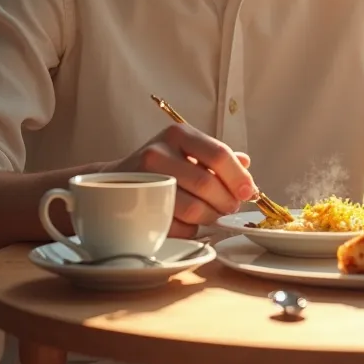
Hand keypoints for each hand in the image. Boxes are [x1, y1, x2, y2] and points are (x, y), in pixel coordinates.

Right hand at [111, 123, 256, 237]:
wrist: (115, 181)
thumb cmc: (160, 166)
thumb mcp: (187, 150)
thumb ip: (216, 156)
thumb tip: (245, 163)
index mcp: (178, 134)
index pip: (218, 154)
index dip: (238, 177)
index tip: (249, 191)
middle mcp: (159, 152)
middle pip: (207, 184)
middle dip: (227, 201)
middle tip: (231, 207)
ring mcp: (146, 180)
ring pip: (194, 209)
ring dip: (211, 216)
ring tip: (212, 214)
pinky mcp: (138, 208)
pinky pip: (178, 226)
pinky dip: (191, 229)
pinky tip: (189, 221)